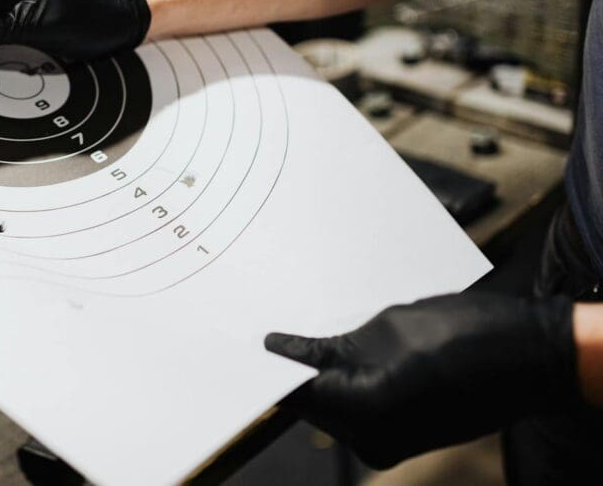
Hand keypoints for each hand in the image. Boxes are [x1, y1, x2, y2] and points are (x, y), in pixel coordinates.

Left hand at [265, 292, 577, 468]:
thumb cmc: (468, 332)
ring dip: (314, 377)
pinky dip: (340, 385)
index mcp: (362, 408)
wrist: (530, 357)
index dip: (266, 366)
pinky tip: (332, 352)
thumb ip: (332, 346)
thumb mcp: (389, 326)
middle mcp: (370, 437)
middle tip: (257, 331)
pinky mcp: (398, 437)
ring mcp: (387, 443)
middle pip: (308, 403)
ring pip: (329, 408)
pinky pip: (354, 410)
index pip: (293, 391)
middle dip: (287, 370)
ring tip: (294, 334)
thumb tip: (285, 350)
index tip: (239, 341)